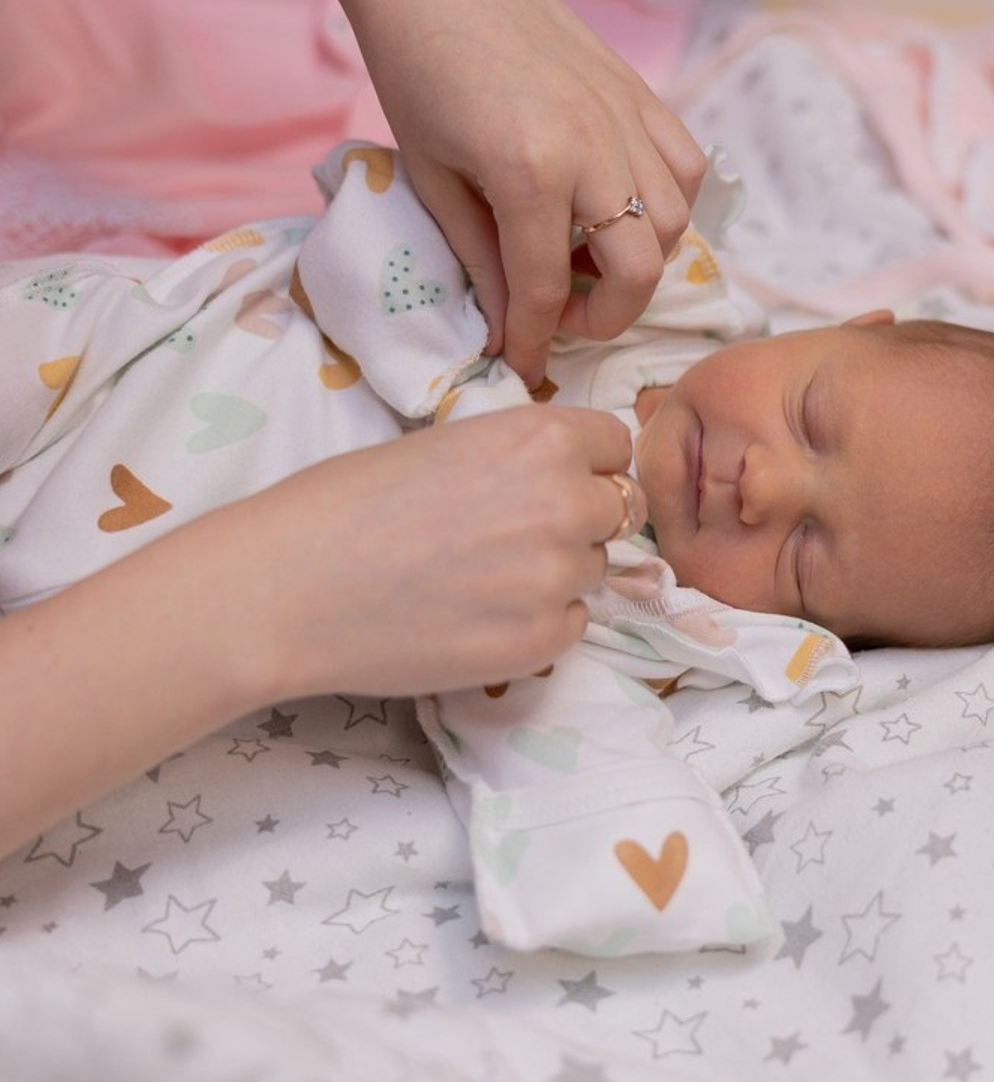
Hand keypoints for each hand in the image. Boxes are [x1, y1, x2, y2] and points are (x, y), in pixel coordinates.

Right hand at [219, 406, 642, 697]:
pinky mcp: (540, 642)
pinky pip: (572, 623)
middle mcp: (566, 503)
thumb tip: (563, 475)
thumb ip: (519, 457)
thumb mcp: (447, 444)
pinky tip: (478, 616)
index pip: (616, 443)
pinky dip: (539, 621)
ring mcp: (558, 578)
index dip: (587, 461)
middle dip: (578, 518)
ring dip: (557, 572)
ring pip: (594, 568)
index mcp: (541, 438)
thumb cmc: (347, 501)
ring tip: (480, 578)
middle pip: (616, 509)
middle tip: (514, 534)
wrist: (288, 586)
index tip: (557, 478)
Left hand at [320, 0, 707, 387]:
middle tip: (561, 316)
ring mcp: (625, 116)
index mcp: (528, 171)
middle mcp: (593, 148)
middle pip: (638, 271)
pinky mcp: (640, 92)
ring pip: (673, 224)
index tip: (520, 365)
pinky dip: (666, 205)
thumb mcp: (431, 177)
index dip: (531, 340)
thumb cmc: (413, 69)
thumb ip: (479, 259)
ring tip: (585, 258)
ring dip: (638, 262)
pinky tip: (622, 208)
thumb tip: (505, 328)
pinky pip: (685, 168)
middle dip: (604, 316)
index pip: (543, 290)